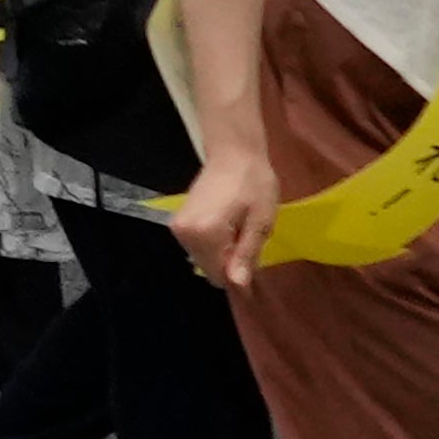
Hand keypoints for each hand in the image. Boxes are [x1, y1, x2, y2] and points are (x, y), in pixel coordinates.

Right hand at [167, 129, 278, 292]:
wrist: (233, 153)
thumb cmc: (253, 183)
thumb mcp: (260, 221)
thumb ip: (247, 254)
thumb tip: (238, 286)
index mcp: (205, 234)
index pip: (220, 275)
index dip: (241, 276)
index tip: (257, 262)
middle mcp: (184, 233)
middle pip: (210, 269)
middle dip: (232, 262)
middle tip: (249, 236)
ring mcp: (178, 228)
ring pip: (204, 259)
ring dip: (224, 253)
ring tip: (239, 228)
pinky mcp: (178, 223)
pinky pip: (198, 247)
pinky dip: (215, 244)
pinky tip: (227, 225)